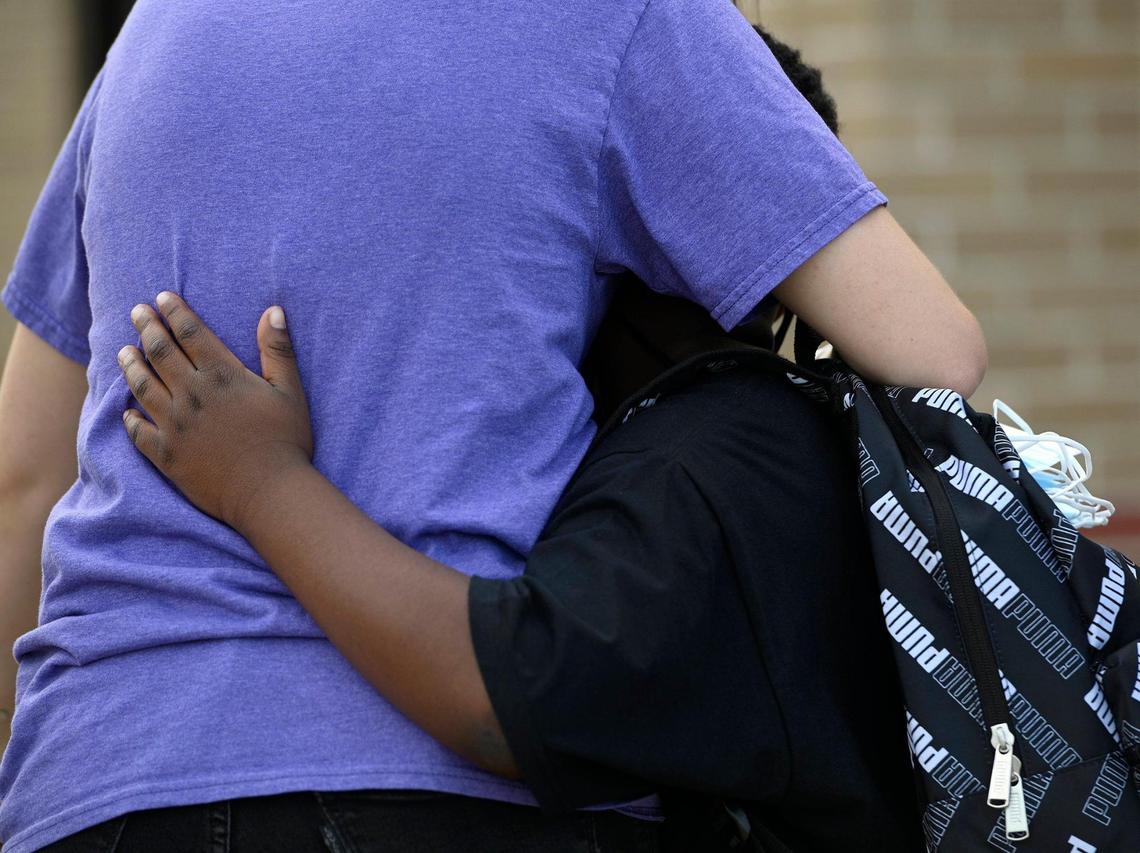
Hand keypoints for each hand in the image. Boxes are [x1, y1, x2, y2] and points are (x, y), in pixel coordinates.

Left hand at [117, 291, 312, 529]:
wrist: (269, 493)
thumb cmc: (286, 441)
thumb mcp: (290, 391)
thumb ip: (278, 350)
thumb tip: (273, 310)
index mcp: (221, 376)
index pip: (190, 334)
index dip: (175, 312)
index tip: (162, 297)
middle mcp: (191, 395)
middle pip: (160, 353)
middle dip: (147, 328)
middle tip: (136, 312)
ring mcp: (174, 425)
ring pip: (142, 387)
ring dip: (131, 365)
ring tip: (123, 351)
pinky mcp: (166, 455)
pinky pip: (139, 431)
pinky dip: (130, 418)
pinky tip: (127, 410)